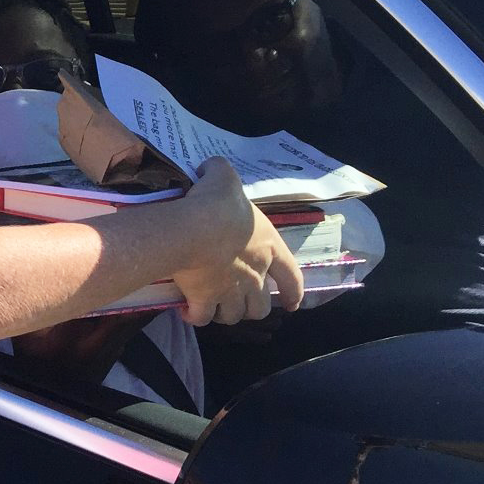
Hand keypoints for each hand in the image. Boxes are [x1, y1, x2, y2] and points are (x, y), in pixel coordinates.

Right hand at [170, 158, 305, 325]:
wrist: (193, 228)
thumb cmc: (217, 204)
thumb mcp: (224, 177)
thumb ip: (221, 172)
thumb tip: (210, 167)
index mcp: (268, 248)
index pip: (291, 277)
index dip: (294, 292)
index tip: (293, 304)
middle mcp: (255, 275)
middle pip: (260, 305)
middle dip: (252, 307)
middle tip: (239, 301)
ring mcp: (230, 291)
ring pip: (234, 315)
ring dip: (226, 313)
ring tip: (214, 307)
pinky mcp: (204, 299)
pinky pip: (203, 316)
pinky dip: (197, 316)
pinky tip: (189, 311)